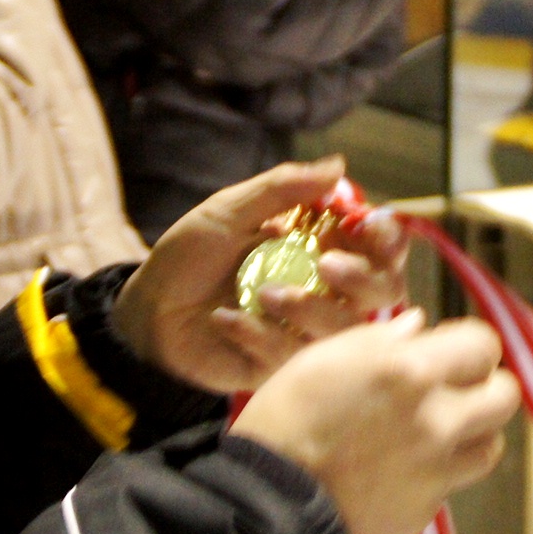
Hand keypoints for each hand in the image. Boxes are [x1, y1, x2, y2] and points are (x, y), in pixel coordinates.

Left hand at [114, 158, 410, 393]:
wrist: (146, 310)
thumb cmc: (189, 257)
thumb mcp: (230, 211)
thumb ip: (283, 189)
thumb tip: (338, 166)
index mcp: (321, 249)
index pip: (379, 247)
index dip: (385, 239)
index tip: (365, 226)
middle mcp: (325, 291)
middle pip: (384, 292)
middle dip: (363, 278)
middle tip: (326, 266)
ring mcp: (306, 331)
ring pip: (346, 331)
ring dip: (310, 308)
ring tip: (262, 294)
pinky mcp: (281, 367)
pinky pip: (295, 357)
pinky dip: (259, 334)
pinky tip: (225, 320)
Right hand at [233, 313, 520, 533]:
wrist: (267, 503)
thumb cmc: (284, 419)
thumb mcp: (322, 359)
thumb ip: (380, 340)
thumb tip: (420, 328)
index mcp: (411, 371)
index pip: (483, 344)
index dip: (468, 345)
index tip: (449, 351)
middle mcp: (438, 420)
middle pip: (505, 395)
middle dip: (484, 387)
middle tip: (453, 389)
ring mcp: (437, 470)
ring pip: (491, 445)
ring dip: (471, 433)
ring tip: (437, 431)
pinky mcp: (425, 510)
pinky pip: (451, 484)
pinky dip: (436, 473)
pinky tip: (401, 469)